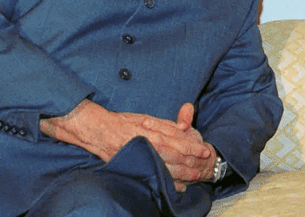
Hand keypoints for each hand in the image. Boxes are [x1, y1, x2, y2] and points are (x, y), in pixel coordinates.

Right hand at [40, 101, 216, 189]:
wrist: (99, 131)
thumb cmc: (124, 122)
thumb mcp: (147, 119)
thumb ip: (166, 125)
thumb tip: (184, 128)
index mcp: (152, 133)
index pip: (177, 141)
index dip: (191, 147)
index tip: (204, 150)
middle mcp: (148, 147)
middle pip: (174, 158)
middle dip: (191, 164)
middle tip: (204, 168)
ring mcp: (141, 158)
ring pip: (166, 169)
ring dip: (182, 174)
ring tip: (195, 178)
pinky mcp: (136, 167)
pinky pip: (154, 176)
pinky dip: (167, 181)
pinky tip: (177, 185)